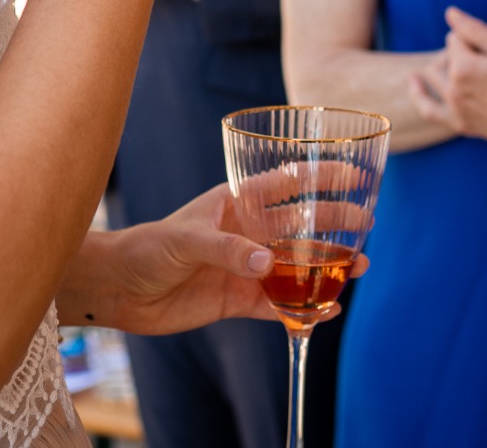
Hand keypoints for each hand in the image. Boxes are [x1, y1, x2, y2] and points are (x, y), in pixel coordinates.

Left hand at [70, 182, 358, 336]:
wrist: (119, 290)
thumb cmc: (147, 248)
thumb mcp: (185, 240)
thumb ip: (227, 250)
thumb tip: (267, 265)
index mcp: (235, 203)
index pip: (285, 183)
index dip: (319, 177)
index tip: (353, 174)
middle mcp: (246, 233)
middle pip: (300, 226)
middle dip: (334, 223)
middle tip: (367, 225)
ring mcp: (244, 267)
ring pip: (296, 267)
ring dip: (326, 268)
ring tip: (360, 268)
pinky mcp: (237, 300)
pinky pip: (277, 306)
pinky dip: (303, 310)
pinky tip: (327, 312)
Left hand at [408, 7, 486, 150]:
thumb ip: (474, 29)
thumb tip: (450, 13)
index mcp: (464, 67)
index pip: (456, 37)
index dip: (476, 34)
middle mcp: (453, 90)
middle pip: (446, 55)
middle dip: (463, 48)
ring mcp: (455, 109)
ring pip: (435, 75)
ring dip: (447, 63)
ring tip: (467, 60)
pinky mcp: (460, 123)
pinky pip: (428, 110)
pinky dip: (419, 94)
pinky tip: (414, 81)